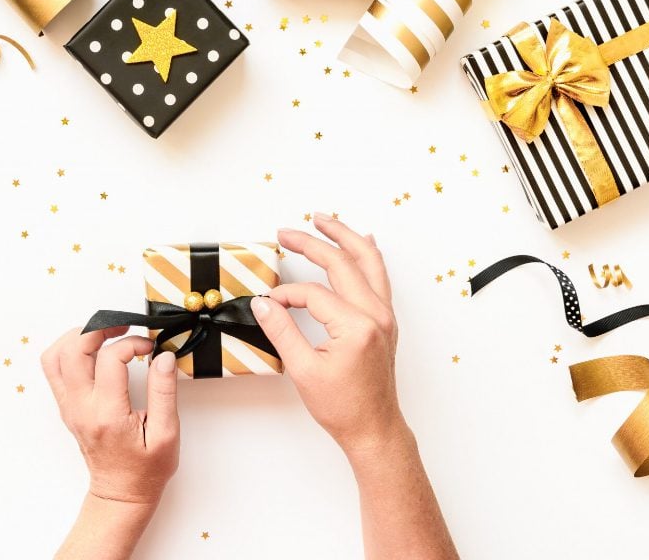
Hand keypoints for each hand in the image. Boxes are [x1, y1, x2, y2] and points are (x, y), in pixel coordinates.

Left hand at [41, 327, 179, 505]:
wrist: (121, 494)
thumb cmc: (145, 469)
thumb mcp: (167, 434)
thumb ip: (163, 392)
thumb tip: (163, 357)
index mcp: (107, 413)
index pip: (109, 359)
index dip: (133, 343)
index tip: (150, 348)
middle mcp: (81, 407)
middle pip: (73, 349)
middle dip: (99, 328)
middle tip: (124, 326)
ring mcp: (69, 406)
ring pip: (55, 355)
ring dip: (79, 336)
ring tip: (105, 333)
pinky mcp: (67, 406)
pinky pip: (54, 368)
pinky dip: (70, 349)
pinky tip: (93, 349)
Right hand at [251, 214, 406, 459]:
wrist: (374, 428)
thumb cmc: (343, 407)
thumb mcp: (303, 370)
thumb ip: (282, 331)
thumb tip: (263, 304)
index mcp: (357, 326)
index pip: (313, 294)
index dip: (285, 296)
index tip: (268, 305)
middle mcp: (376, 314)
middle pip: (343, 263)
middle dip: (312, 243)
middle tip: (287, 231)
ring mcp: (385, 315)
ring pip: (368, 261)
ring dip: (345, 237)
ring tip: (324, 221)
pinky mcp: (385, 320)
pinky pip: (379, 276)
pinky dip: (368, 255)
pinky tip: (363, 241)